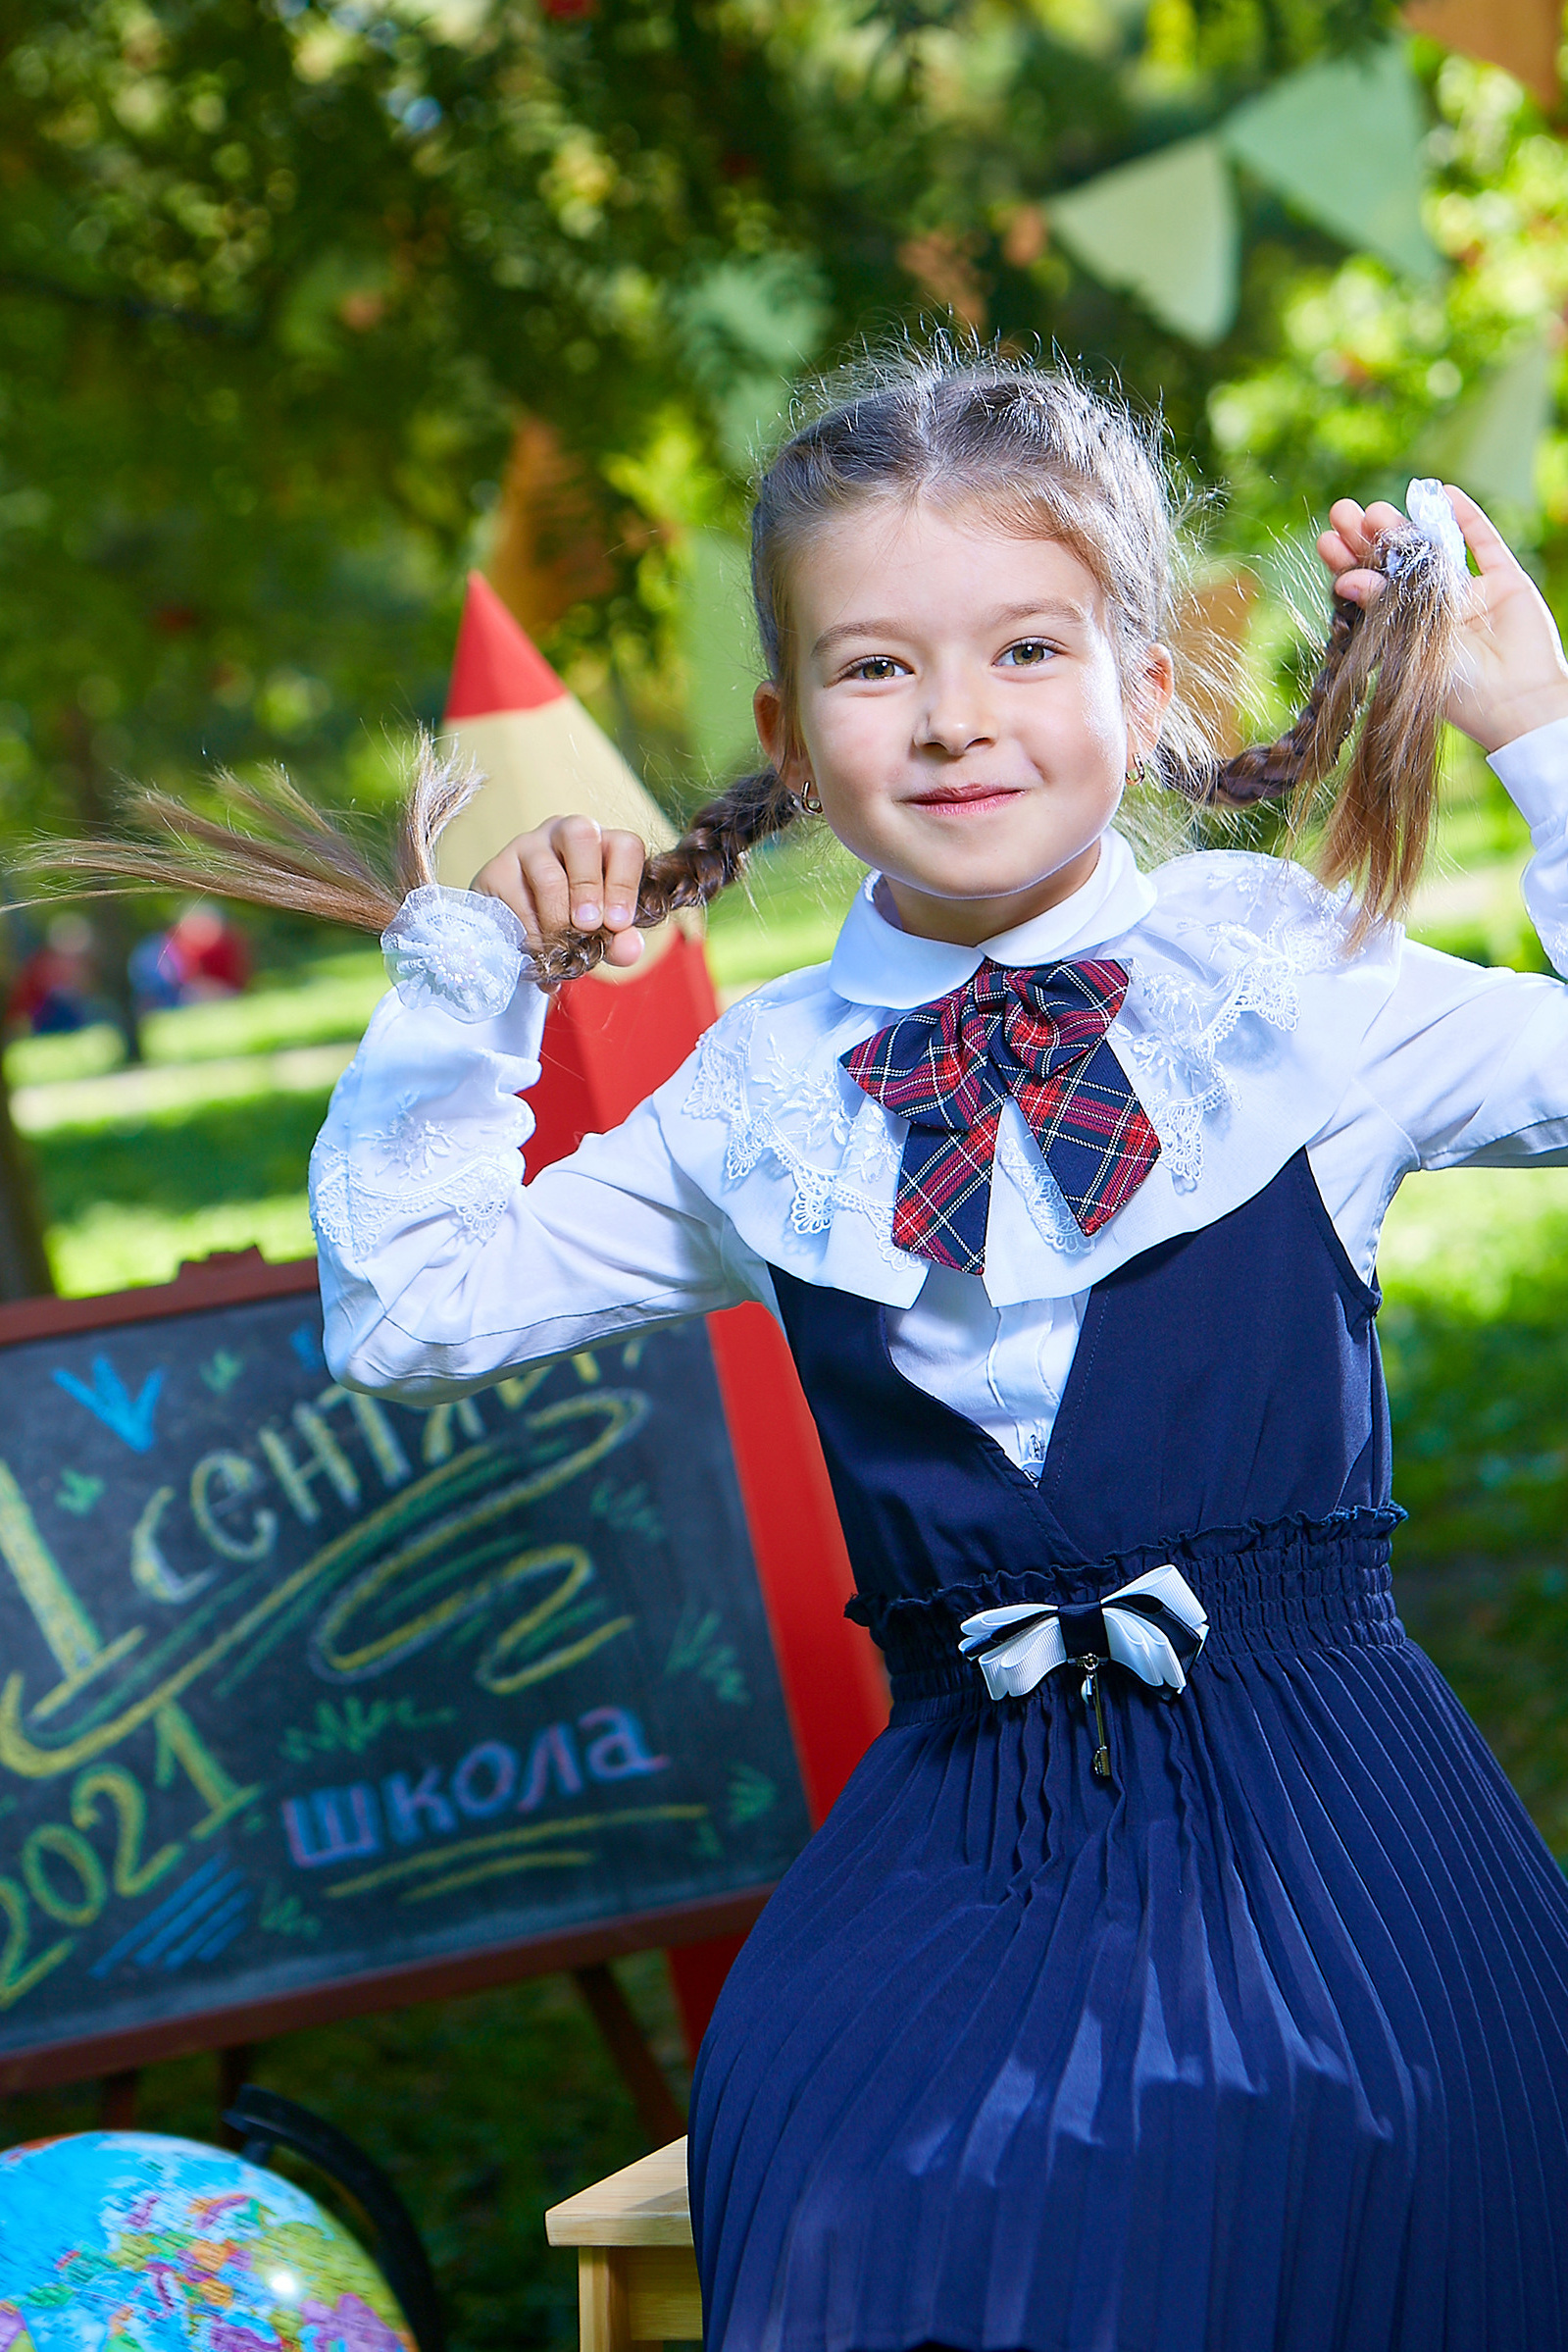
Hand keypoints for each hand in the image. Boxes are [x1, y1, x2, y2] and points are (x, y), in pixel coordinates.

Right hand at [471, 816, 647, 969]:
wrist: (517, 936)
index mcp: (602, 845)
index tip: (618, 924)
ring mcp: (527, 846)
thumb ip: (619, 941)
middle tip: (588, 926)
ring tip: (560, 950)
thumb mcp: (601, 934)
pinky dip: (530, 933)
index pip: (625, 845)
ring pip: (546, 873)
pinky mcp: (496, 869)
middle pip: (581, 833)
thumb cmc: (571, 924)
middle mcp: (565, 834)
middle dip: (587, 886)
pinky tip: (536, 952)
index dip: (625, 883)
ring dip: (557, 919)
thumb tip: (629, 949)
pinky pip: (515, 899)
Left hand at [1317, 488, 1567, 753]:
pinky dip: (1467, 518)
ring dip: (1408, 525)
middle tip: (1343, 512)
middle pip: (1398, 563)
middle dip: (1369, 537)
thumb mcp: (1409, 650)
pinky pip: (1485, 543)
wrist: (1517, 704)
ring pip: (1435, 549)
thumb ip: (1382, 612)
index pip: (1372, 590)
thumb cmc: (1457, 693)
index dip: (1348, 564)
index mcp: (1407, 632)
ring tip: (1378, 510)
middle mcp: (1436, 610)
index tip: (1325, 542)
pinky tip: (1443, 494)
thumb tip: (1345, 579)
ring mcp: (1471, 593)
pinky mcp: (1506, 582)